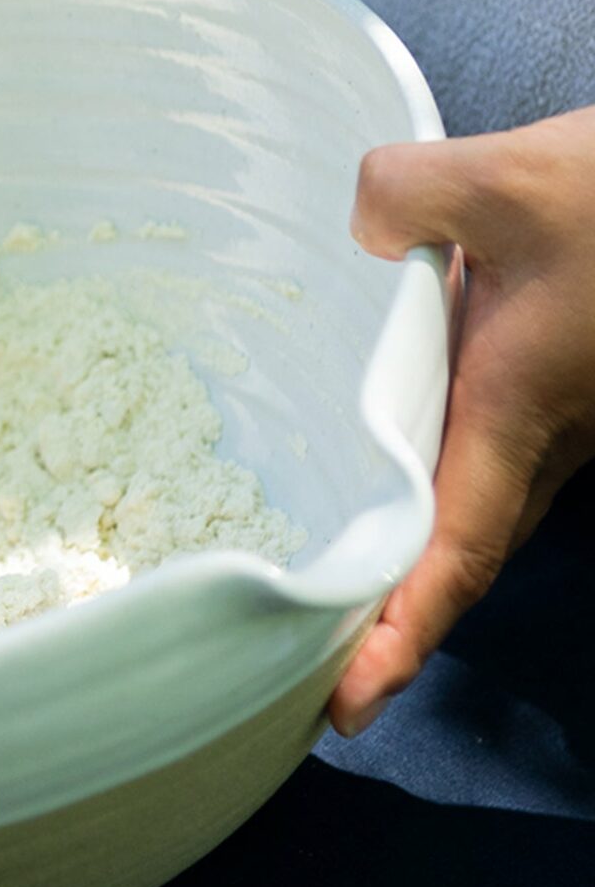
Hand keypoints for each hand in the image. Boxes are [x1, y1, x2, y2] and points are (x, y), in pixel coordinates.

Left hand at [332, 106, 594, 734]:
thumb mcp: (506, 179)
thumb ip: (406, 197)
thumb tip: (359, 223)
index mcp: (519, 408)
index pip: (452, 551)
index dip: (401, 636)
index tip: (351, 706)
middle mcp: (553, 433)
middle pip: (466, 546)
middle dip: (400, 607)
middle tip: (317, 647)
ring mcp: (578, 415)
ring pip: (492, 495)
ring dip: (424, 532)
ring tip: (337, 552)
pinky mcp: (584, 382)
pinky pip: (510, 442)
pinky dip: (452, 456)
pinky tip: (396, 421)